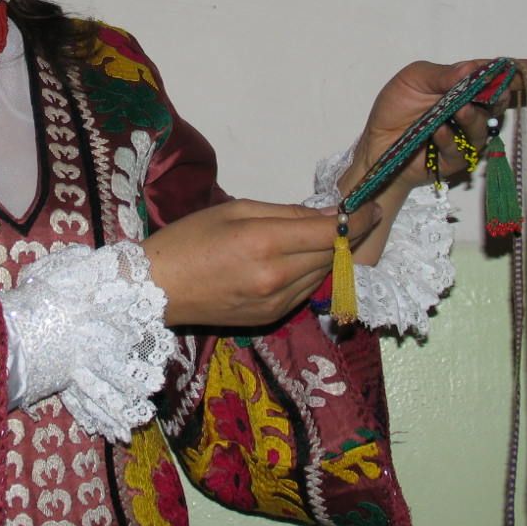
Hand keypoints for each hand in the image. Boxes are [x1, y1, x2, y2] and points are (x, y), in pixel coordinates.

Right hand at [143, 198, 380, 327]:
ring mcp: (275, 302)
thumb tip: (329, 214)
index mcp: (265, 242)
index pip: (329, 232)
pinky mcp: (271, 318)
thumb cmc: (189, 239)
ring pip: (322, 274)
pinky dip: (309, 273)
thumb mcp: (236, 210)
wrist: (155, 288)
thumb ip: (287, 213)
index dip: (358, 220)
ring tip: (318, 237)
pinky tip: (294, 261)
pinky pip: (305, 291)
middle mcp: (276, 276)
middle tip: (351, 217)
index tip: (372, 208)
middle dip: (345, 235)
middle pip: (331, 254)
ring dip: (327, 255)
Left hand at [341, 59, 526, 198]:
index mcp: (466, 84)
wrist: (375, 147)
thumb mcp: (413, 80)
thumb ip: (443, 75)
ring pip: (484, 126)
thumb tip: (473, 69)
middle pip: (503, 99)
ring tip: (455, 112)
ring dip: (472, 117)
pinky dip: (450, 139)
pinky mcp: (457, 160)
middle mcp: (473, 108)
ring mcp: (467, 136)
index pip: (505, 74)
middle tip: (488, 91)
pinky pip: (462, 149)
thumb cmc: (395, 109)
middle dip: (503, 94)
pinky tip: (437, 133)